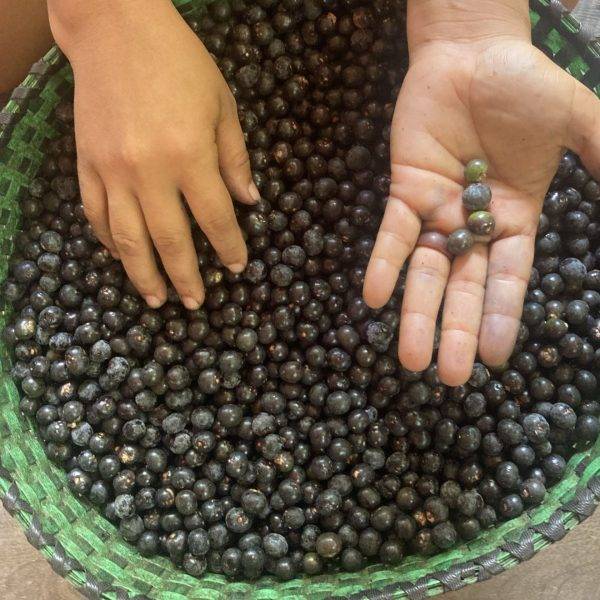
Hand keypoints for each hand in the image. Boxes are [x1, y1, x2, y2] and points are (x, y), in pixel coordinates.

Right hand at [49, 0, 257, 309]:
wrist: (116, 29)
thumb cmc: (180, 64)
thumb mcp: (222, 106)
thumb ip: (235, 160)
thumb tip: (250, 203)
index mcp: (190, 156)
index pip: (215, 219)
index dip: (230, 248)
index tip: (238, 268)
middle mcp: (149, 172)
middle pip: (169, 240)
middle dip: (186, 277)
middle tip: (195, 304)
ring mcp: (112, 170)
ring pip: (127, 238)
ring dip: (143, 275)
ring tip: (156, 300)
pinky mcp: (86, 163)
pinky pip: (95, 213)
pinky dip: (108, 241)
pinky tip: (120, 257)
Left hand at [364, 19, 599, 384]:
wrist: (471, 51)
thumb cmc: (522, 84)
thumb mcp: (575, 120)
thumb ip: (599, 157)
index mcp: (515, 217)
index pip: (508, 278)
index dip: (501, 317)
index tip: (493, 358)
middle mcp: (474, 223)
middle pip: (463, 286)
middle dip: (456, 330)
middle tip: (448, 377)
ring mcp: (438, 210)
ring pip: (425, 270)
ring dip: (415, 311)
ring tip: (409, 356)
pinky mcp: (404, 191)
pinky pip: (393, 233)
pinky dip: (383, 262)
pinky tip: (374, 297)